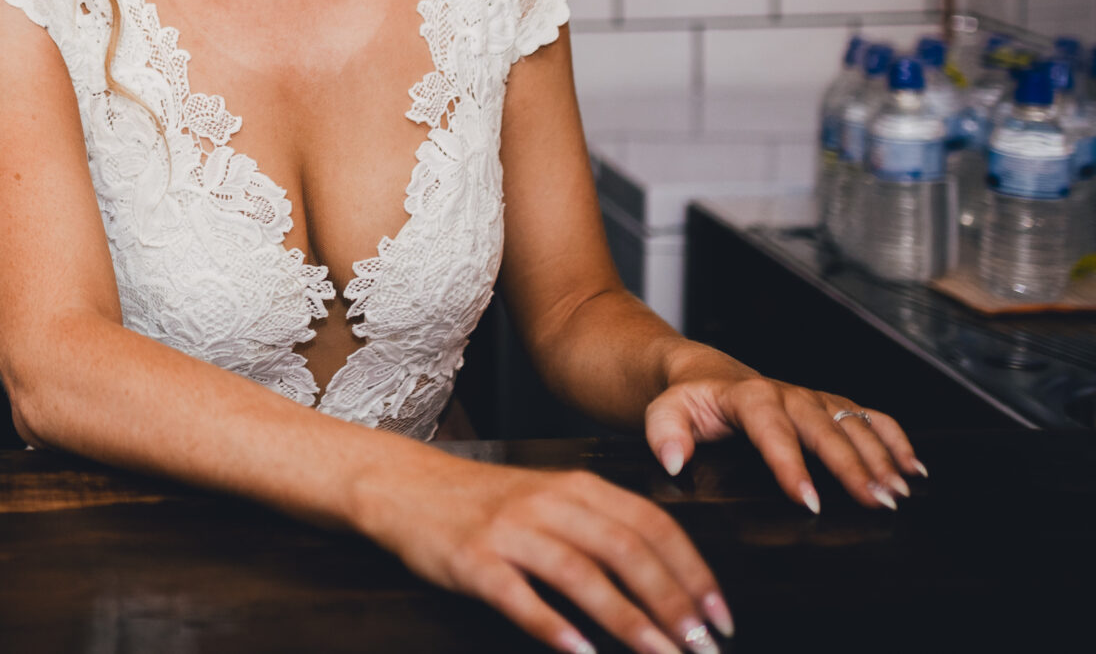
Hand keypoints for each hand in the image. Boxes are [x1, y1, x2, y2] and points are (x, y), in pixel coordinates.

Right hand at [361, 453, 730, 653]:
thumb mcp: (549, 496)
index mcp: (575, 486)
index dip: (693, 573)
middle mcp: (547, 502)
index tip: (720, 617)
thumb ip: (601, 525)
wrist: (403, 485)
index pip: (652, 526)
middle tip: (699, 647)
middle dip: (671, 604)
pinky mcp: (472, 560)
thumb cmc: (484, 500)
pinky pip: (518, 596)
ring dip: (627, 621)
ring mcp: (508, 531)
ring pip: (580, 574)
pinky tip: (578, 651)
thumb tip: (669, 581)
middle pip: (625, 551)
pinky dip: (553, 625)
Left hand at [643, 351, 922, 513]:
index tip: (808, 500)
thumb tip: (673, 459)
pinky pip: (870, 417)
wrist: (702, 375)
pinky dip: (895, 439)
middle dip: (852, 467)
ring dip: (880, 458)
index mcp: (749, 396)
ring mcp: (813, 400)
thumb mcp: (664, 411)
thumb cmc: (688, 399)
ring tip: (897, 493)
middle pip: (825, 431)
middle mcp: (788, 395)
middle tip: (875, 502)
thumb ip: (664, 431)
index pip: (772, 430)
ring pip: (854, 424)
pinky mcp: (830, 406)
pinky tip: (914, 468)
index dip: (791, 465)